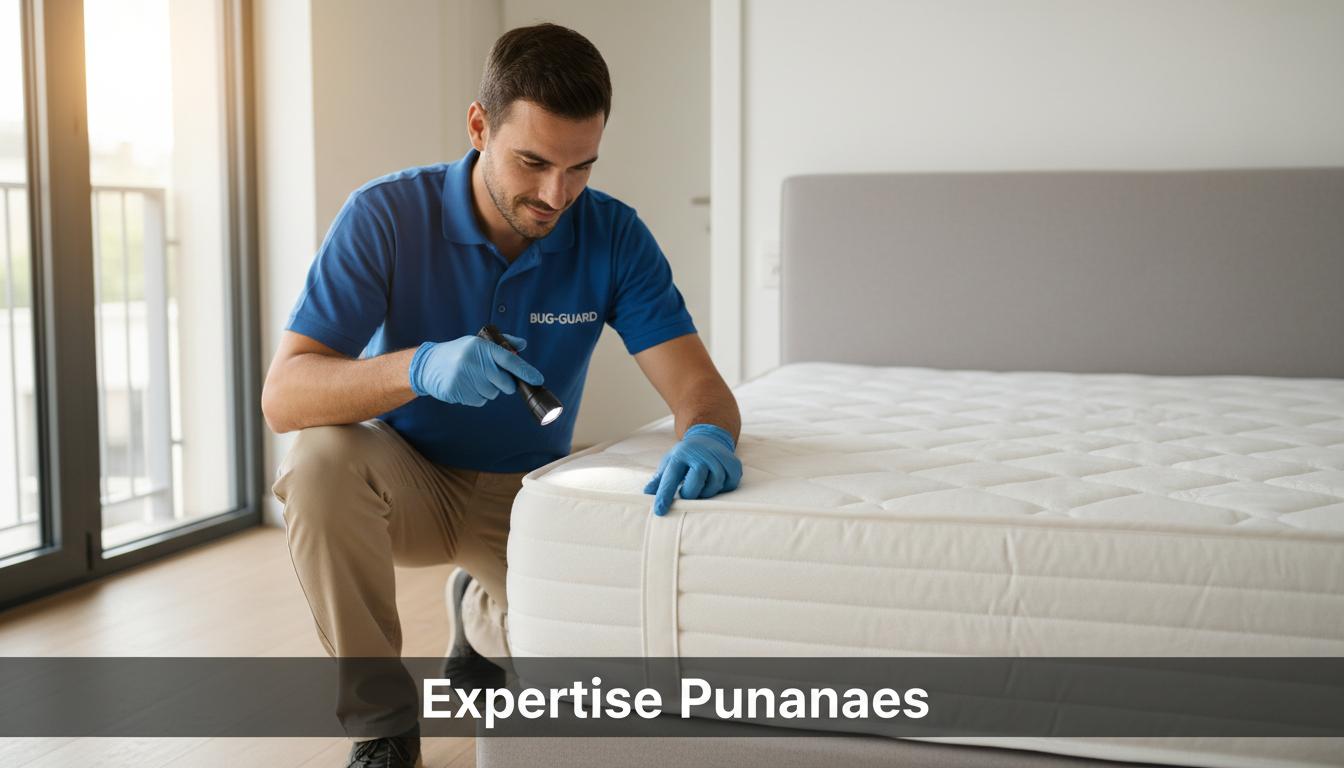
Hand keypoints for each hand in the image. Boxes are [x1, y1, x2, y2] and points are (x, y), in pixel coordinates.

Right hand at [408, 334, 542, 405]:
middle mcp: (474, 361)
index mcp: (481, 347)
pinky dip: (477, 396)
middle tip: (493, 377)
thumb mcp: (478, 343)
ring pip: (492, 394)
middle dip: (505, 384)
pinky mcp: (457, 391)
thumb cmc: (459, 352)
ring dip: (489, 390)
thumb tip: (523, 345)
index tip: (538, 379)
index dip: (526, 371)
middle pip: (505, 383)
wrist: (429, 364)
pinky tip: (467, 385)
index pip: (509, 360)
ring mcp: (464, 377)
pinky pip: (479, 401)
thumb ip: (502, 343)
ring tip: (474, 378)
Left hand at [643, 424, 741, 516]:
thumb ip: (659, 479)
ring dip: (708, 491)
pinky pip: (730, 483)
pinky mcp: (733, 462)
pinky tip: (716, 481)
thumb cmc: (685, 456)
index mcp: (680, 455)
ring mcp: (718, 456)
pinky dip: (724, 487)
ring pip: (715, 484)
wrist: (708, 437)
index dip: (664, 496)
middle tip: (688, 491)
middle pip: (696, 482)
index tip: (659, 511)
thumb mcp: (669, 462)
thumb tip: (647, 493)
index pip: (670, 478)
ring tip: (702, 485)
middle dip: (690, 493)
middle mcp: (699, 453)